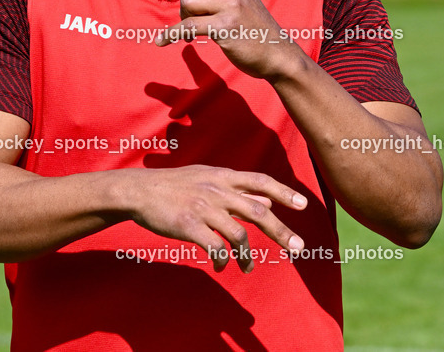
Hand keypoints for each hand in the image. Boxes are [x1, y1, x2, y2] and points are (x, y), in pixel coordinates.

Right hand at [117, 165, 307, 272]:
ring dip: (246, 255)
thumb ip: (237, 189)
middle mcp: (217, 189)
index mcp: (223, 176)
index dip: (284, 192)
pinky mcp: (188, 224)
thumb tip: (266, 199)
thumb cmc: (175, 185)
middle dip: (281, 231)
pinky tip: (219, 265)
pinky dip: (221, 259)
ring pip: (238, 234)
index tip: (304, 204)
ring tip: (247, 267)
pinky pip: (214, 247)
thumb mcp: (208, 178)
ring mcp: (203, 207)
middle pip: (258, 211)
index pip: (260, 181)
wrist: (139, 190)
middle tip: (298, 248)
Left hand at [155, 0, 301, 79]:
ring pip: (186, 3)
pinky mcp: (224, 26)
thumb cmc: (254, 31)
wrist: (278, 54)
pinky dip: (172, 35)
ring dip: (183, 20)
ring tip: (194, 32)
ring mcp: (229, 5)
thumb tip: (190, 0)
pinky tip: (161, 42)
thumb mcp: (243, 3)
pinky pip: (187, 27)